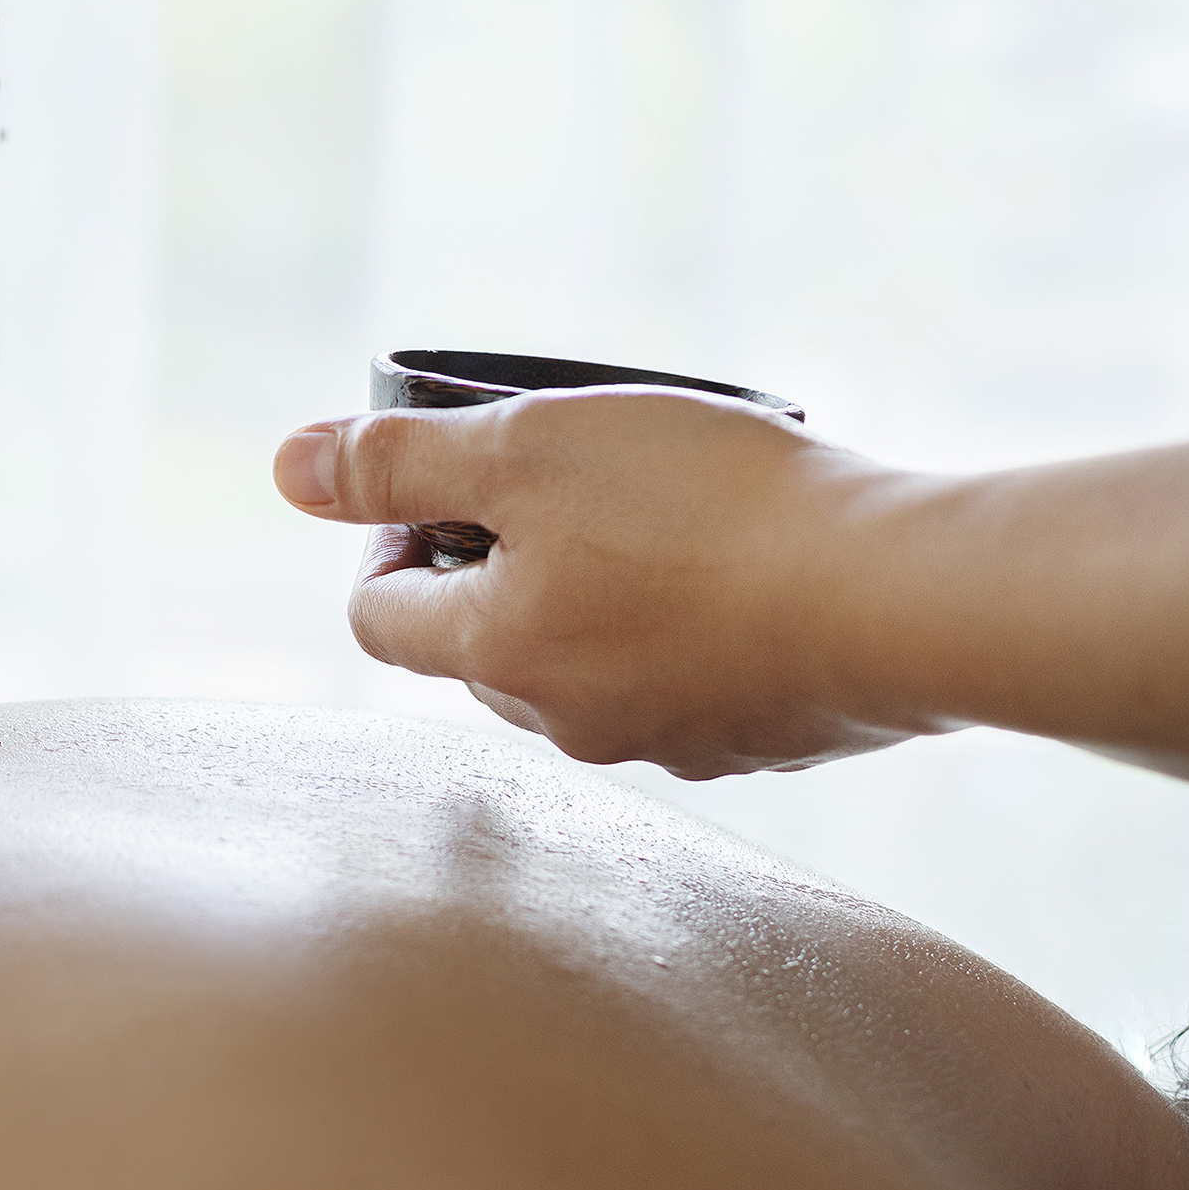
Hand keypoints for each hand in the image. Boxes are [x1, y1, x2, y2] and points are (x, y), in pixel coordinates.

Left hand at [273, 389, 938, 775]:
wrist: (900, 596)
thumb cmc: (706, 510)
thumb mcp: (528, 447)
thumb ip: (400, 462)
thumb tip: (288, 466)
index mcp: (495, 658)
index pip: (378, 615)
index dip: (394, 533)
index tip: (460, 475)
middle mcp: (567, 723)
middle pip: (479, 644)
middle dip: (498, 558)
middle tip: (568, 476)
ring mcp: (669, 743)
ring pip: (586, 661)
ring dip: (600, 587)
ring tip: (668, 506)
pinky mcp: (758, 739)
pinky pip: (686, 678)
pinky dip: (691, 621)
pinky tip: (748, 559)